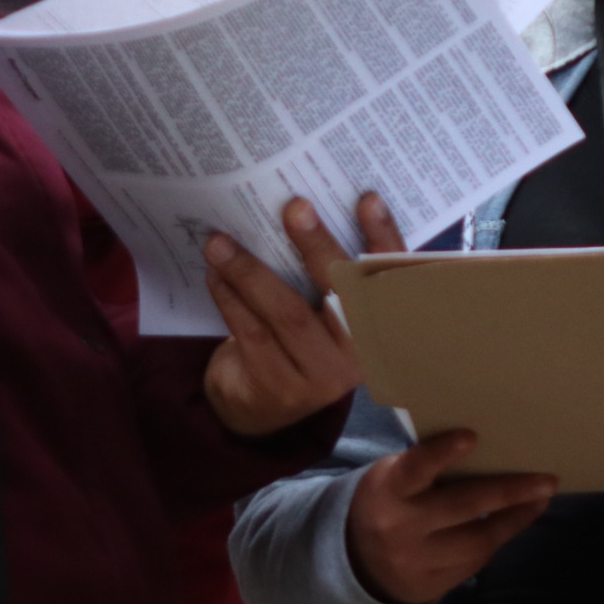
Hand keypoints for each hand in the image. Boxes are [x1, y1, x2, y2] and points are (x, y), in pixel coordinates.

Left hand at [201, 193, 402, 436]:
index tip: (368, 199)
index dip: (384, 239)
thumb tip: (295, 208)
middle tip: (294, 207)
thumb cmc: (294, 337)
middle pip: (342, 294)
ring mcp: (322, 376)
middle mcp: (360, 355)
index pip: (388, 278)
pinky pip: (254, 333)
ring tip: (220, 242)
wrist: (258, 403)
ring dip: (251, 271)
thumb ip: (322, 270)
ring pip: (288, 314)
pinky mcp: (281, 388)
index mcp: (379, 326)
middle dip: (317, 245)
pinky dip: (231, 298)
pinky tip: (215, 274)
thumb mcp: (318, 308)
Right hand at [345, 432, 555, 603]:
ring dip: (515, 518)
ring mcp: (420, 561)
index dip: (441, 453)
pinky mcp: (436, 585)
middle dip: (508, 492)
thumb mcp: (393, 478)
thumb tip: (486, 447)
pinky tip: (519, 519)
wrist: (360, 565)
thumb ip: (425, 467)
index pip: (414, 469)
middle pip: (462, 506)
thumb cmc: (389, 502)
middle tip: (546, 480)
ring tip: (541, 499)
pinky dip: (500, 537)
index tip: (472, 436)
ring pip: (477, 540)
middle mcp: (403, 527)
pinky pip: (476, 561)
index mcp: (389, 491)